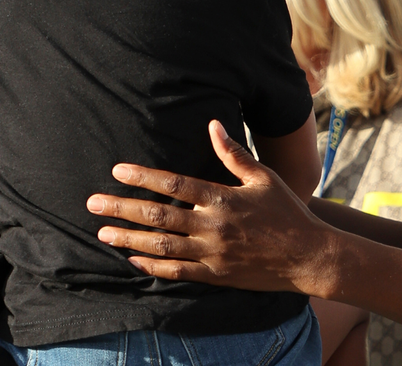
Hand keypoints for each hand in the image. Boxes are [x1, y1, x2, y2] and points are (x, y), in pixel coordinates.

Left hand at [87, 120, 338, 295]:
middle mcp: (213, 226)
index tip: (118, 170)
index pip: (175, 184)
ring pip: (161, 246)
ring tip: (102, 232)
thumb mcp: (263, 177)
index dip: (144, 177)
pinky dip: (152, 266)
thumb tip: (212, 125)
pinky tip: (133, 259)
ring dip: (129, 238)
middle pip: (159, 216)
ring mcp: (212, 253)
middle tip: (93, 203)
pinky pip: (177, 272)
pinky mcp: (215, 275)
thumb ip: (234, 154)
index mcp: (224, 198)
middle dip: (122, 208)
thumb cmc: (287, 212)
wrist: (308, 256)